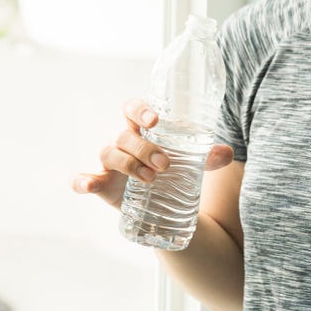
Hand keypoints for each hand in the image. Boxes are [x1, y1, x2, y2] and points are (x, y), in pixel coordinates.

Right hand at [71, 98, 234, 208]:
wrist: (160, 201)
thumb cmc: (169, 169)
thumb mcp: (190, 163)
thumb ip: (206, 157)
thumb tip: (227, 153)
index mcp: (140, 129)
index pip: (132, 109)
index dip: (140, 111)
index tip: (154, 120)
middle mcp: (122, 141)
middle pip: (124, 135)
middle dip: (144, 148)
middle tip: (165, 165)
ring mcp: (110, 163)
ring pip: (109, 153)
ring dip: (128, 164)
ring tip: (150, 179)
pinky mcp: (102, 184)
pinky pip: (83, 180)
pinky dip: (83, 181)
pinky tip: (89, 185)